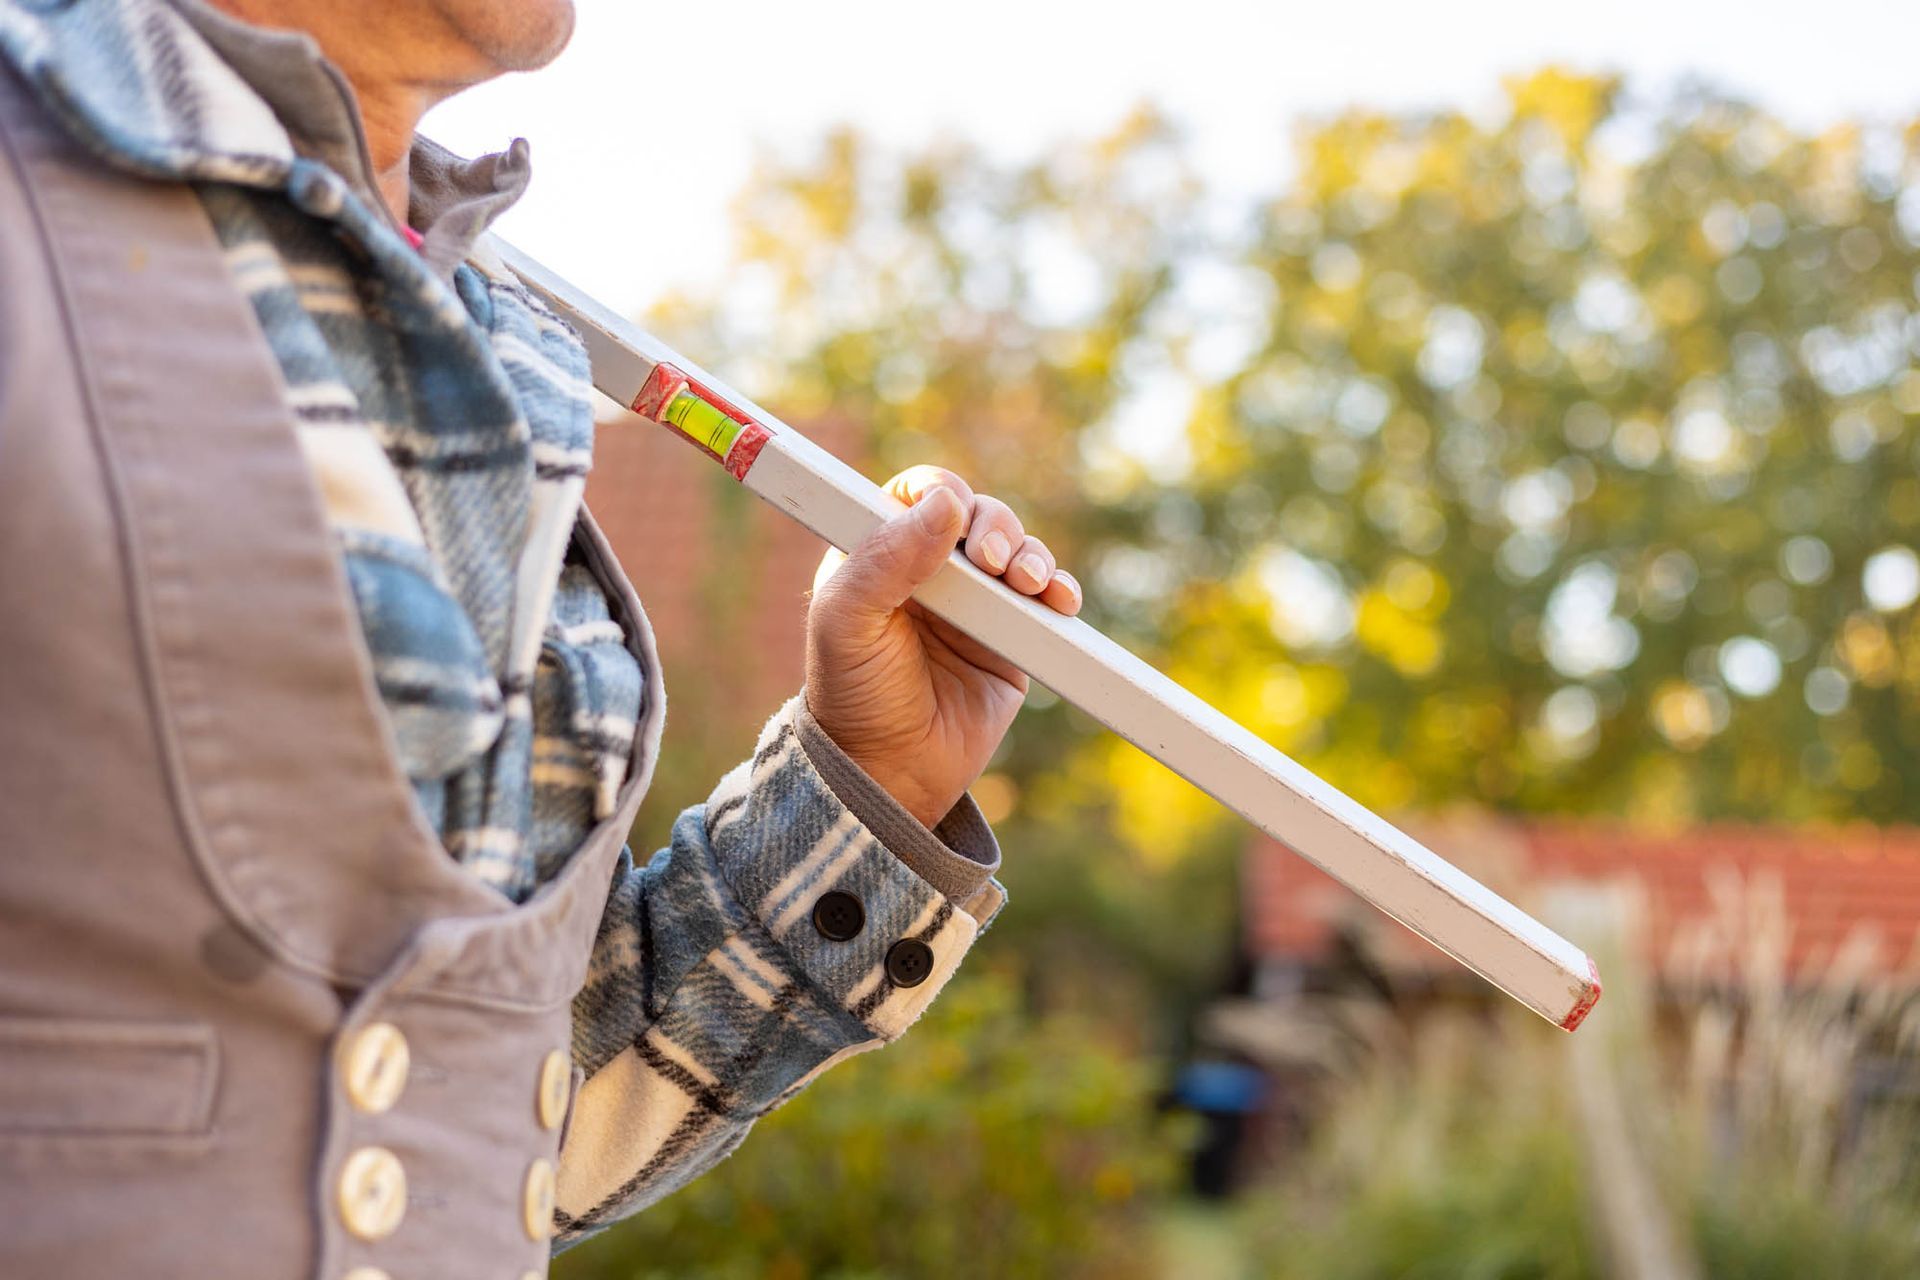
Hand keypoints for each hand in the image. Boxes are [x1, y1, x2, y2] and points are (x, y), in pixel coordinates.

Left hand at [805, 465, 1081, 828]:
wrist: (891, 773)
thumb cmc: (853, 696)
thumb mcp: (846, 623)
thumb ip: (884, 559)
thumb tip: (944, 503)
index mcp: (880, 554)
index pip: (917, 495)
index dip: (942, 493)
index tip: (955, 512)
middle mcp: (931, 572)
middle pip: (979, 515)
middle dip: (997, 527)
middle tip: (994, 563)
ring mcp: (976, 605)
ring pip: (1018, 551)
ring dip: (1032, 556)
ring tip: (1027, 583)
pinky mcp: (1012, 639)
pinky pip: (1045, 600)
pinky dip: (1058, 591)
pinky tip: (1059, 601)